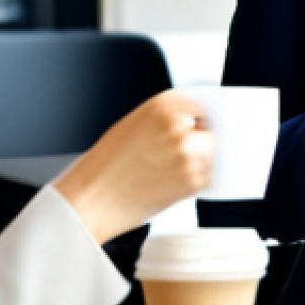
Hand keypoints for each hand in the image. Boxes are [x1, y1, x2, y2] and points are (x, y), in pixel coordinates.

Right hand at [53, 89, 213, 244]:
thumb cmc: (106, 166)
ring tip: (166, 169)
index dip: (201, 117)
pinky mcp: (194, 181)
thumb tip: (201, 122)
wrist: (90, 201)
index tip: (199, 125)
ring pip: (214, 153)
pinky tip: (168, 182)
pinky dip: (195, 179)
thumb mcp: (136, 123)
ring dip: (201, 160)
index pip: (205, 103)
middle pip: (213, 127)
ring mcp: (190, 152)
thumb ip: (170, 117)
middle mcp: (180, 124)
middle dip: (202, 140)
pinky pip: (209, 175)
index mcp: (165, 104)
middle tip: (175, 154)